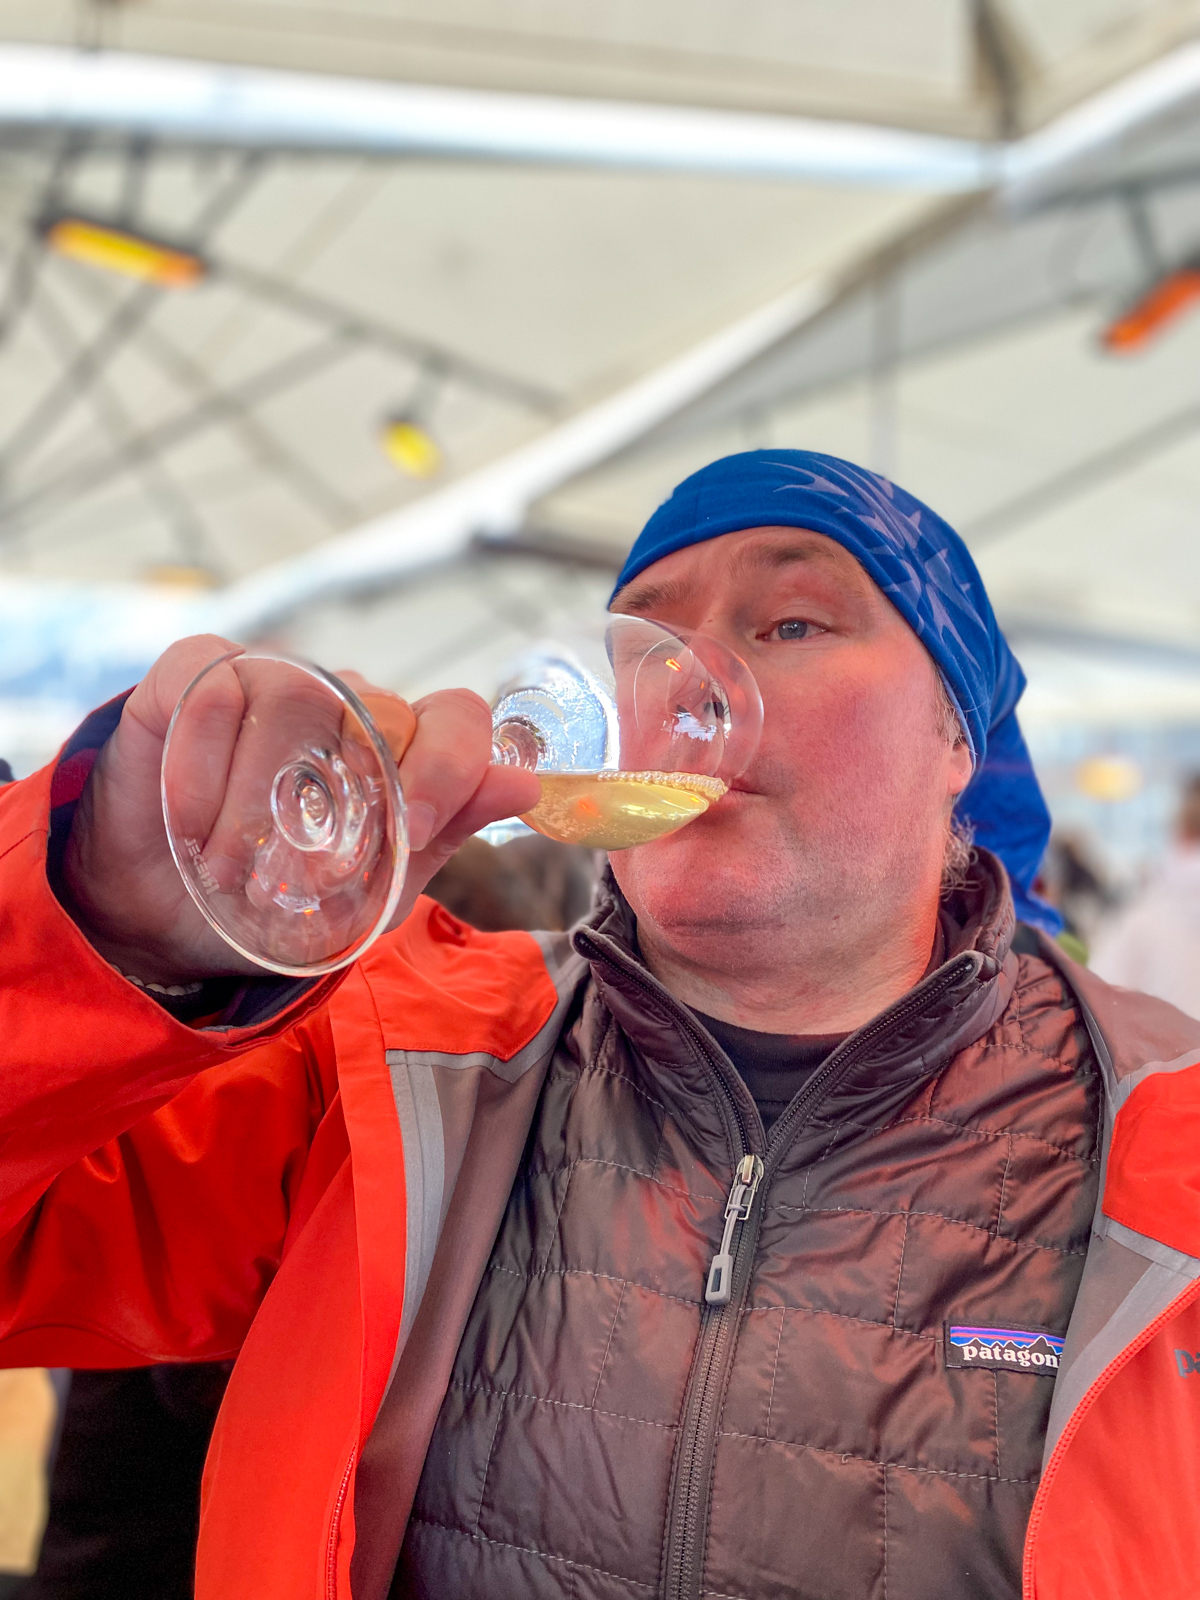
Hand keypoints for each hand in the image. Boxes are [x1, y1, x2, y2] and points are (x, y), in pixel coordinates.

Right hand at [62, 637, 540, 982]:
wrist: (174, 913)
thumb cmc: (288, 893)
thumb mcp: (377, 884)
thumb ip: (449, 831)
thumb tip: (526, 786)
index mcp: (401, 745)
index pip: (455, 716)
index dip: (450, 764)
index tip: (415, 829)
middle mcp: (344, 700)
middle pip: (370, 705)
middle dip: (335, 803)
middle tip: (297, 879)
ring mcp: (269, 677)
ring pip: (288, 697)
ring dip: (255, 798)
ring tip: (229, 871)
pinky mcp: (193, 674)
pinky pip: (208, 684)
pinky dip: (197, 760)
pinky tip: (187, 823)